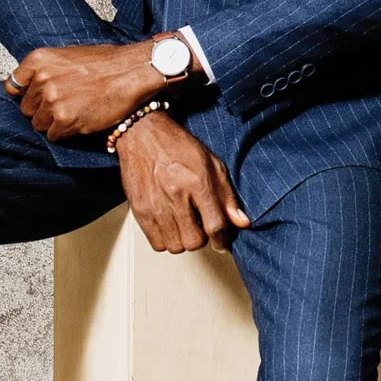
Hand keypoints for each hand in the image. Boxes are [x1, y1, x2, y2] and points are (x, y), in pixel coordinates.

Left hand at [5, 42, 163, 139]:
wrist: (132, 72)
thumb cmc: (108, 62)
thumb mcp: (70, 54)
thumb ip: (47, 68)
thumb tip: (32, 82)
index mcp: (39, 59)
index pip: (13, 85)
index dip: (23, 94)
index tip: (32, 99)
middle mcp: (41, 79)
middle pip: (26, 108)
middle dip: (42, 109)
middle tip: (63, 105)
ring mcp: (52, 101)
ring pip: (38, 124)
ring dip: (53, 123)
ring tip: (74, 113)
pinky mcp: (64, 120)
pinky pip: (54, 135)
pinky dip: (65, 132)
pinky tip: (81, 121)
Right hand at [116, 112, 250, 252]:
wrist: (143, 135)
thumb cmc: (178, 146)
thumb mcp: (212, 164)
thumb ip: (227, 196)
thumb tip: (241, 222)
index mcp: (197, 182)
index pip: (214, 225)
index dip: (222, 240)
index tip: (222, 242)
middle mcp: (176, 195)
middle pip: (194, 241)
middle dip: (202, 238)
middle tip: (200, 226)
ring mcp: (155, 204)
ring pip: (175, 246)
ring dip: (184, 240)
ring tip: (184, 224)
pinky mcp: (139, 210)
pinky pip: (156, 243)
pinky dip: (166, 240)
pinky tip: (170, 225)